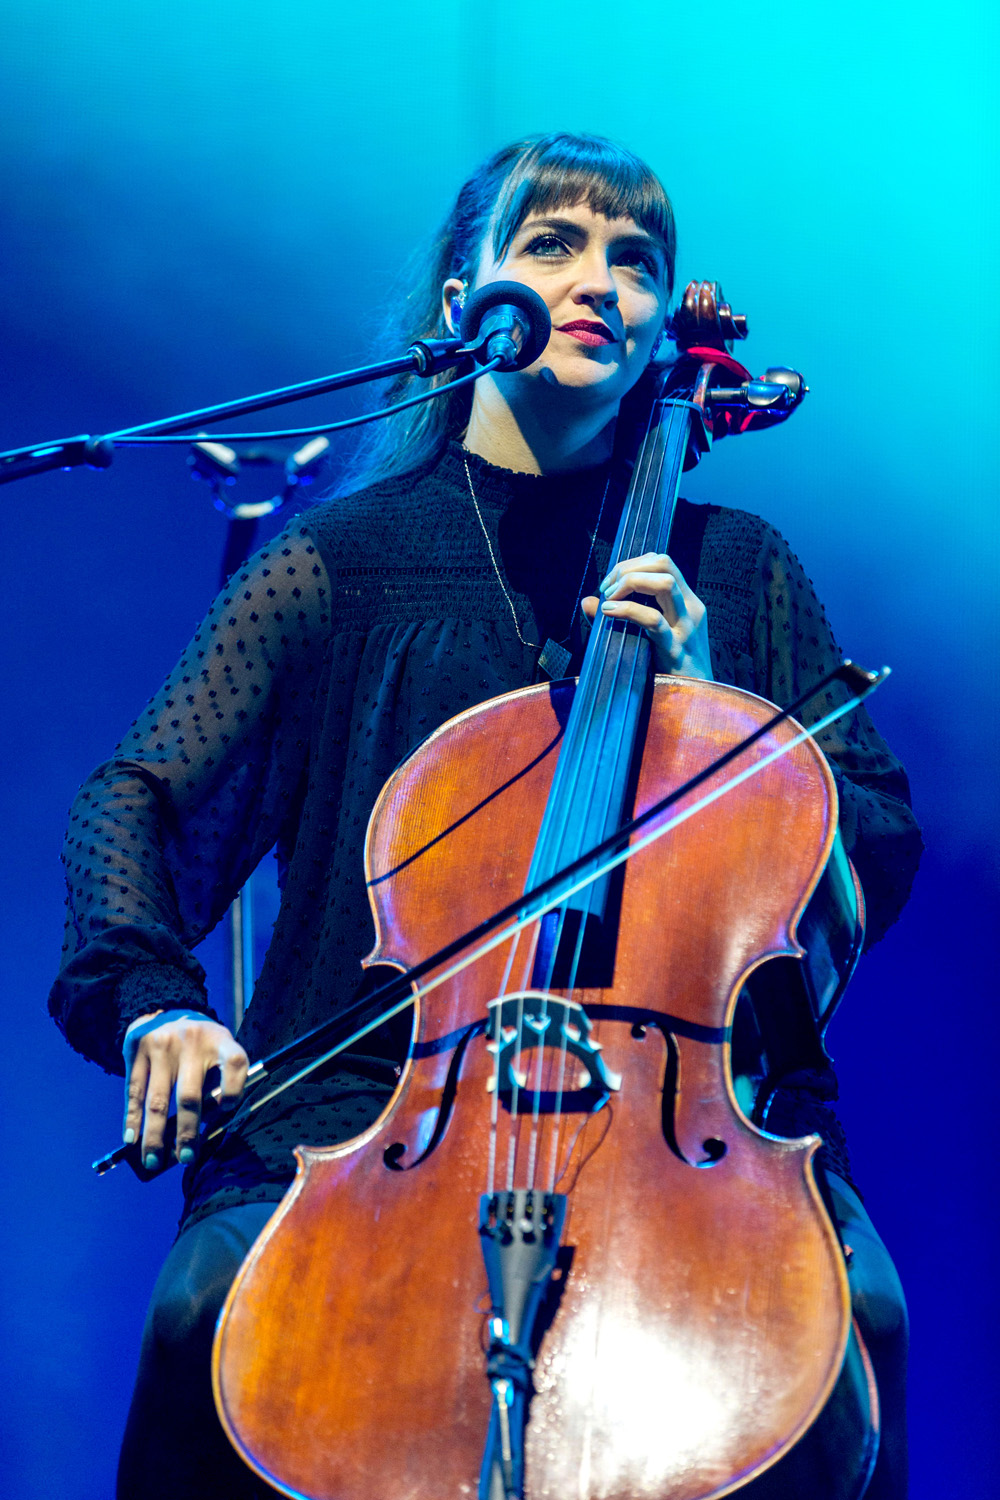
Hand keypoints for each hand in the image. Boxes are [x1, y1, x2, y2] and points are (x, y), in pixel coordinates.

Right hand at [123, 1011, 247, 1171]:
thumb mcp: (218, 1049)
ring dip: (154, 1136)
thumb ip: (217, 1082)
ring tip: (154, 1160)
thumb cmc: (199, 1043)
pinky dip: (133, 1119)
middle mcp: (192, 1041)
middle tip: (186, 1158)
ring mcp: (163, 1045)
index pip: (236, 1064)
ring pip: (157, 1100)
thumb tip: (202, 1129)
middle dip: (187, 1132)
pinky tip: (132, 1139)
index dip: (235, 1091)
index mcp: (221, 1041)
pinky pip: (134, 1092)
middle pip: (190, 1095)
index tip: (226, 1111)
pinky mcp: (138, 1049)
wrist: (166, 1006)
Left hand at [582, 552, 713, 679]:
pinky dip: (628, 611)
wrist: (695, 700)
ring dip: (630, 582)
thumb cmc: (669, 667)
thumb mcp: (649, 635)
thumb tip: (587, 601)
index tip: (610, 583)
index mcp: (687, 601)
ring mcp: (686, 628)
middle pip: (663, 564)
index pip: (662, 562)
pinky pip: (653, 620)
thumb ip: (620, 615)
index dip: (632, 564)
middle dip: (628, 569)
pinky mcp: (675, 650)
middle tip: (606, 589)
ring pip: (665, 583)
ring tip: (609, 599)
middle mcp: (691, 609)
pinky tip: (609, 613)